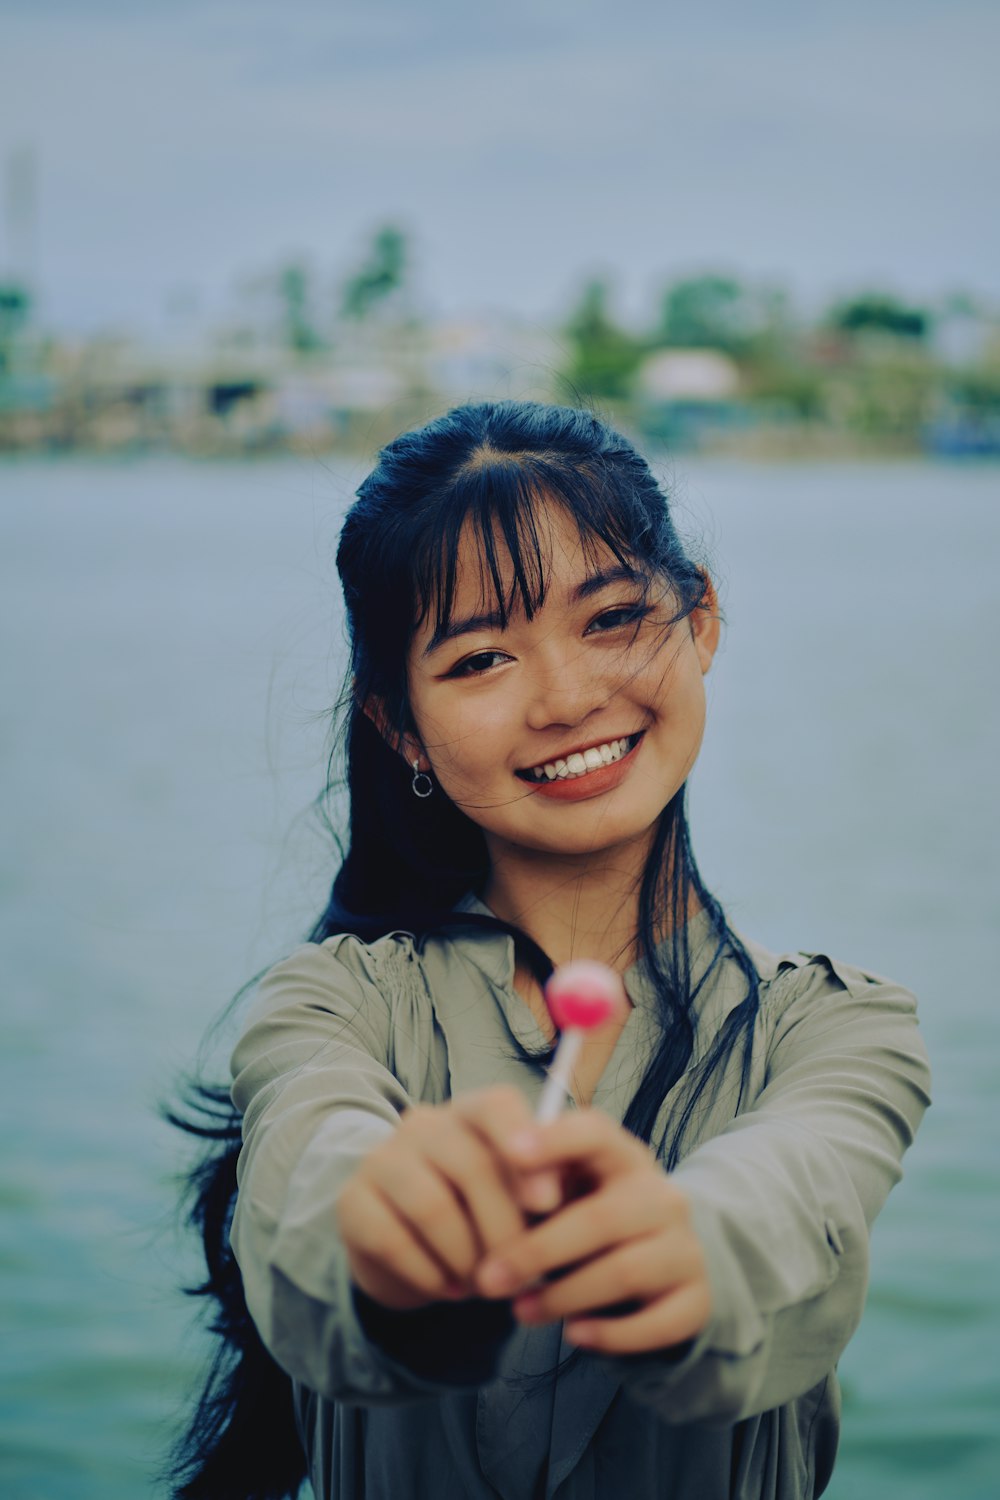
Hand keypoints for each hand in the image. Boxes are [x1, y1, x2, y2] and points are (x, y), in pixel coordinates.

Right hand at [336, 1085, 560, 1310]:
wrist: (410, 1254)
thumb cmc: (478, 1220)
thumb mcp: (513, 1201)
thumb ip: (537, 1190)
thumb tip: (556, 1200)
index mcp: (469, 1114)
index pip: (496, 1105)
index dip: (524, 1144)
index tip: (548, 1201)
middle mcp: (422, 1125)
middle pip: (472, 1166)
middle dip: (505, 1232)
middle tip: (522, 1275)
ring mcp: (381, 1158)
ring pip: (433, 1208)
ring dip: (467, 1259)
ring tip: (485, 1286)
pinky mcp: (351, 1200)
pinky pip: (393, 1241)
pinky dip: (429, 1276)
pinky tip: (448, 1289)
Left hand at [474, 1110, 710, 1354]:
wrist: (661, 1269)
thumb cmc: (591, 1224)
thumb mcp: (567, 1196)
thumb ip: (536, 1190)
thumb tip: (493, 1194)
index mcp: (624, 1158)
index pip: (596, 1133)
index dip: (555, 1140)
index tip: (510, 1153)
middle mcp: (663, 1197)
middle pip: (601, 1218)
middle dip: (537, 1252)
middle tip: (488, 1279)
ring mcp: (686, 1249)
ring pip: (625, 1272)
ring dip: (564, 1296)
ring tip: (520, 1311)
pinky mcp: (698, 1301)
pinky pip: (657, 1323)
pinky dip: (611, 1334)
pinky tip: (574, 1335)